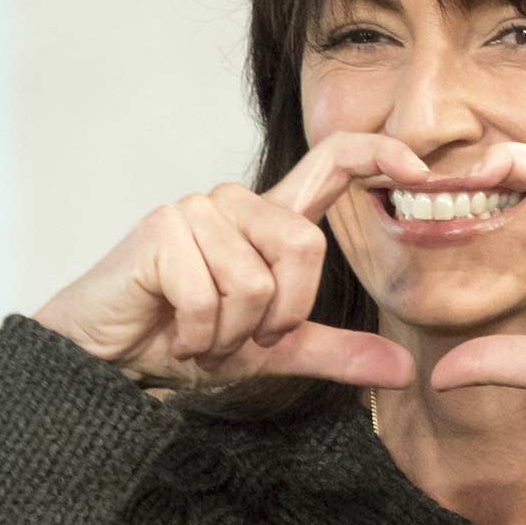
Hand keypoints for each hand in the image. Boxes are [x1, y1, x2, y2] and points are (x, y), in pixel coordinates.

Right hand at [32, 133, 431, 391]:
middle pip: (305, 247)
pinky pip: (213, 295)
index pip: (333, 163)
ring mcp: (195, 210)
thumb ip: (335, 353)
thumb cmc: (180, 340)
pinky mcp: (161, 228)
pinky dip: (198, 334)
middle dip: (280, 315)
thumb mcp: (272, 353)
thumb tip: (404, 371)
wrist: (105, 358)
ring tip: (198, 333)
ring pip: (256, 281)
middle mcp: (235, 204)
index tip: (420, 166)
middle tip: (239, 338)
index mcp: (268, 221)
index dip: (379, 153)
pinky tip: (173, 331)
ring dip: (231, 333)